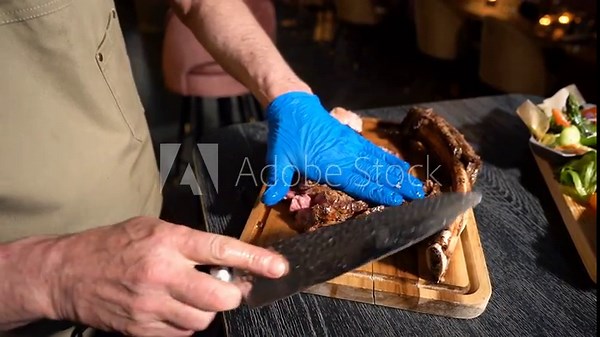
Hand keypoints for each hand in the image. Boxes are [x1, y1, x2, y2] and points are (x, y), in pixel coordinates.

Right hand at [46, 217, 287, 336]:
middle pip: (220, 297)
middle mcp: (162, 274)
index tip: (278, 267)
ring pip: (203, 319)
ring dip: (206, 309)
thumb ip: (189, 242)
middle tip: (226, 287)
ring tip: (190, 295)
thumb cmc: (113, 244)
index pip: (221, 250)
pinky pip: (182, 333)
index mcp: (168, 242)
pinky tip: (171, 307)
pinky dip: (185, 322)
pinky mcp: (142, 329)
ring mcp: (151, 305)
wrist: (67, 273)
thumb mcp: (152, 228)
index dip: (255, 259)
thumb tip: (226, 260)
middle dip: (231, 295)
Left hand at [262, 91, 424, 206]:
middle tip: (419, 197)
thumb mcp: (277, 159)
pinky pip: (374, 151)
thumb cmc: (286, 135)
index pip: (360, 183)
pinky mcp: (352, 139)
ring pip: (380, 163)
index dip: (380, 193)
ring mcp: (352, 146)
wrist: (293, 106)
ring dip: (399, 174)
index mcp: (331, 165)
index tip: (399, 202)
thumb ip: (277, 181)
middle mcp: (347, 156)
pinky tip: (400, 166)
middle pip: (377, 174)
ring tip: (417, 185)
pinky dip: (389, 160)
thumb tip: (268, 201)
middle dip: (398, 186)